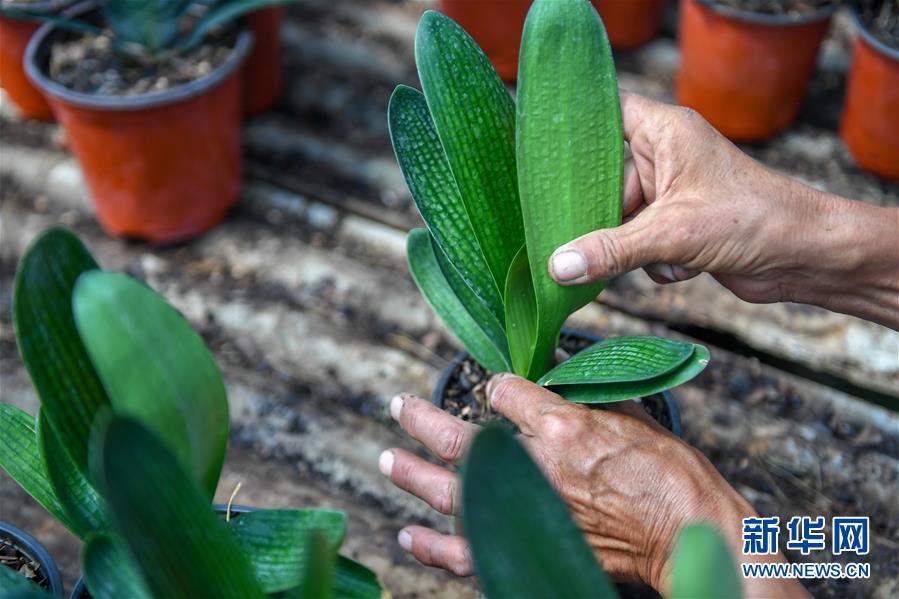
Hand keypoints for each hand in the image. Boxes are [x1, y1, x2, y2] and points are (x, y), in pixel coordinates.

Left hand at [379, 374, 753, 589]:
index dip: (495, 386)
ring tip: (388, 460)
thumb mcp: (629, 416)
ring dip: (412, 475)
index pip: (503, 393)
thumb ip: (579, 403)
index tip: (494, 388)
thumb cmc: (668, 474)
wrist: (688, 533)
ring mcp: (525, 511)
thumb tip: (548, 389)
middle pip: (457, 439)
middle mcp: (533, 468)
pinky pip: (467, 552)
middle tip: (400, 406)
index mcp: (560, 426)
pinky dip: (433, 547)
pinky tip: (409, 535)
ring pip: (449, 493)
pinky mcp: (529, 547)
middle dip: (422, 419)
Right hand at [547, 92, 898, 328]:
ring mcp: (672, 193)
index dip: (574, 133)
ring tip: (666, 254)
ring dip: (636, 249)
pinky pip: (641, 245)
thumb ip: (612, 249)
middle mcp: (665, 158)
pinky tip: (685, 266)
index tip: (542, 160)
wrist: (805, 257)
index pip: (606, 114)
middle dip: (604, 218)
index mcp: (664, 133)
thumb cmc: (753, 220)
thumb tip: (557, 266)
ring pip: (621, 222)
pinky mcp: (679, 226)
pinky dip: (656, 263)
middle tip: (582, 238)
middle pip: (605, 183)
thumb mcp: (672, 233)